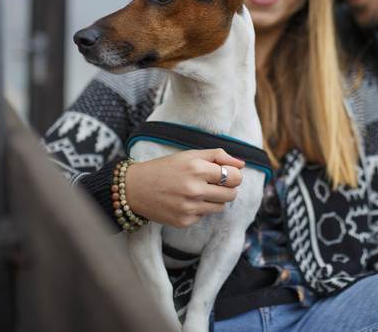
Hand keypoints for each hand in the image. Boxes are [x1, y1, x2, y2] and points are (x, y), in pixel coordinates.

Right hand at [123, 149, 244, 227]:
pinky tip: (186, 201)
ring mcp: (189, 208)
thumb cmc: (164, 168)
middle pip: (232, 194)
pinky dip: (200, 209)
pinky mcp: (184, 221)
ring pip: (221, 207)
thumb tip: (242, 164)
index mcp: (197, 169)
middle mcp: (194, 190)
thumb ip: (218, 156)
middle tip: (215, 183)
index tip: (227, 174)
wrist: (134, 188)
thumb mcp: (189, 155)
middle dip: (228, 188)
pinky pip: (205, 215)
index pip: (235, 177)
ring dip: (215, 199)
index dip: (234, 175)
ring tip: (199, 191)